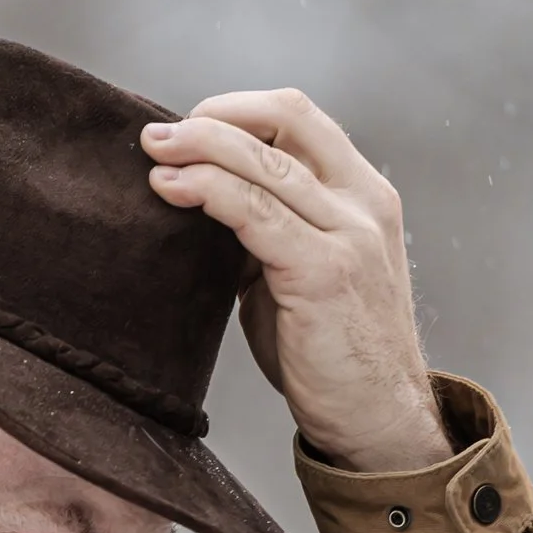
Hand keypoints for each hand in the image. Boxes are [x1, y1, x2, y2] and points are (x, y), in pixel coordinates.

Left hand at [143, 89, 446, 472]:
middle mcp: (364, 203)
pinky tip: (172, 189)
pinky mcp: (324, 271)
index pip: (300, 118)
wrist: (379, 421)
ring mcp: (349, 234)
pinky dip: (207, 190)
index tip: (190, 130)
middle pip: (284, 120)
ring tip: (153, 153)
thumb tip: (202, 202)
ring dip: (200, 147)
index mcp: (364, 195)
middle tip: (157, 135)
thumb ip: (267, 232)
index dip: (238, 111)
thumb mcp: (303, 274)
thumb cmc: (335, 355)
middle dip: (212, 117)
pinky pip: (254, 211)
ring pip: (264, 162)